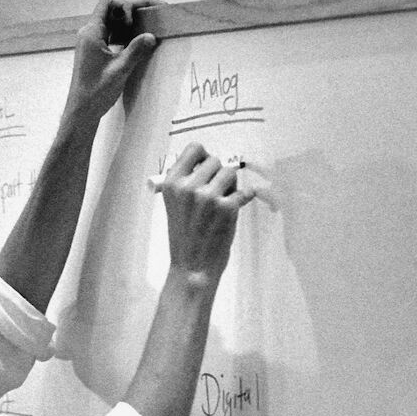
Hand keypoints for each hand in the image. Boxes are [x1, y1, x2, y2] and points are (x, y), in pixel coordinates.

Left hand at [64, 0, 162, 121]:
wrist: (81, 111)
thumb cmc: (96, 92)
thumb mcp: (120, 70)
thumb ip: (136, 50)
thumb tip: (151, 35)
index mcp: (91, 32)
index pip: (107, 2)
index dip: (126, 3)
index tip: (137, 19)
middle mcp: (88, 33)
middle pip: (111, 10)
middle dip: (132, 10)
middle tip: (154, 14)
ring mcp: (90, 42)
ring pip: (111, 22)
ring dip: (128, 22)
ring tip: (147, 27)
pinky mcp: (93, 51)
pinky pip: (110, 34)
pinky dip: (123, 33)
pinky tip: (136, 41)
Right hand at [158, 142, 254, 284]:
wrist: (192, 266)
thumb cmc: (184, 238)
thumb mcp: (174, 205)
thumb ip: (186, 183)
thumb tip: (208, 163)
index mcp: (172, 184)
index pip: (193, 149)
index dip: (203, 155)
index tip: (206, 165)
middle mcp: (189, 187)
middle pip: (215, 160)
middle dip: (218, 174)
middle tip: (215, 191)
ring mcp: (209, 197)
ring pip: (230, 173)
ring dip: (230, 185)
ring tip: (222, 201)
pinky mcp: (227, 207)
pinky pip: (244, 190)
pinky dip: (243, 197)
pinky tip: (236, 206)